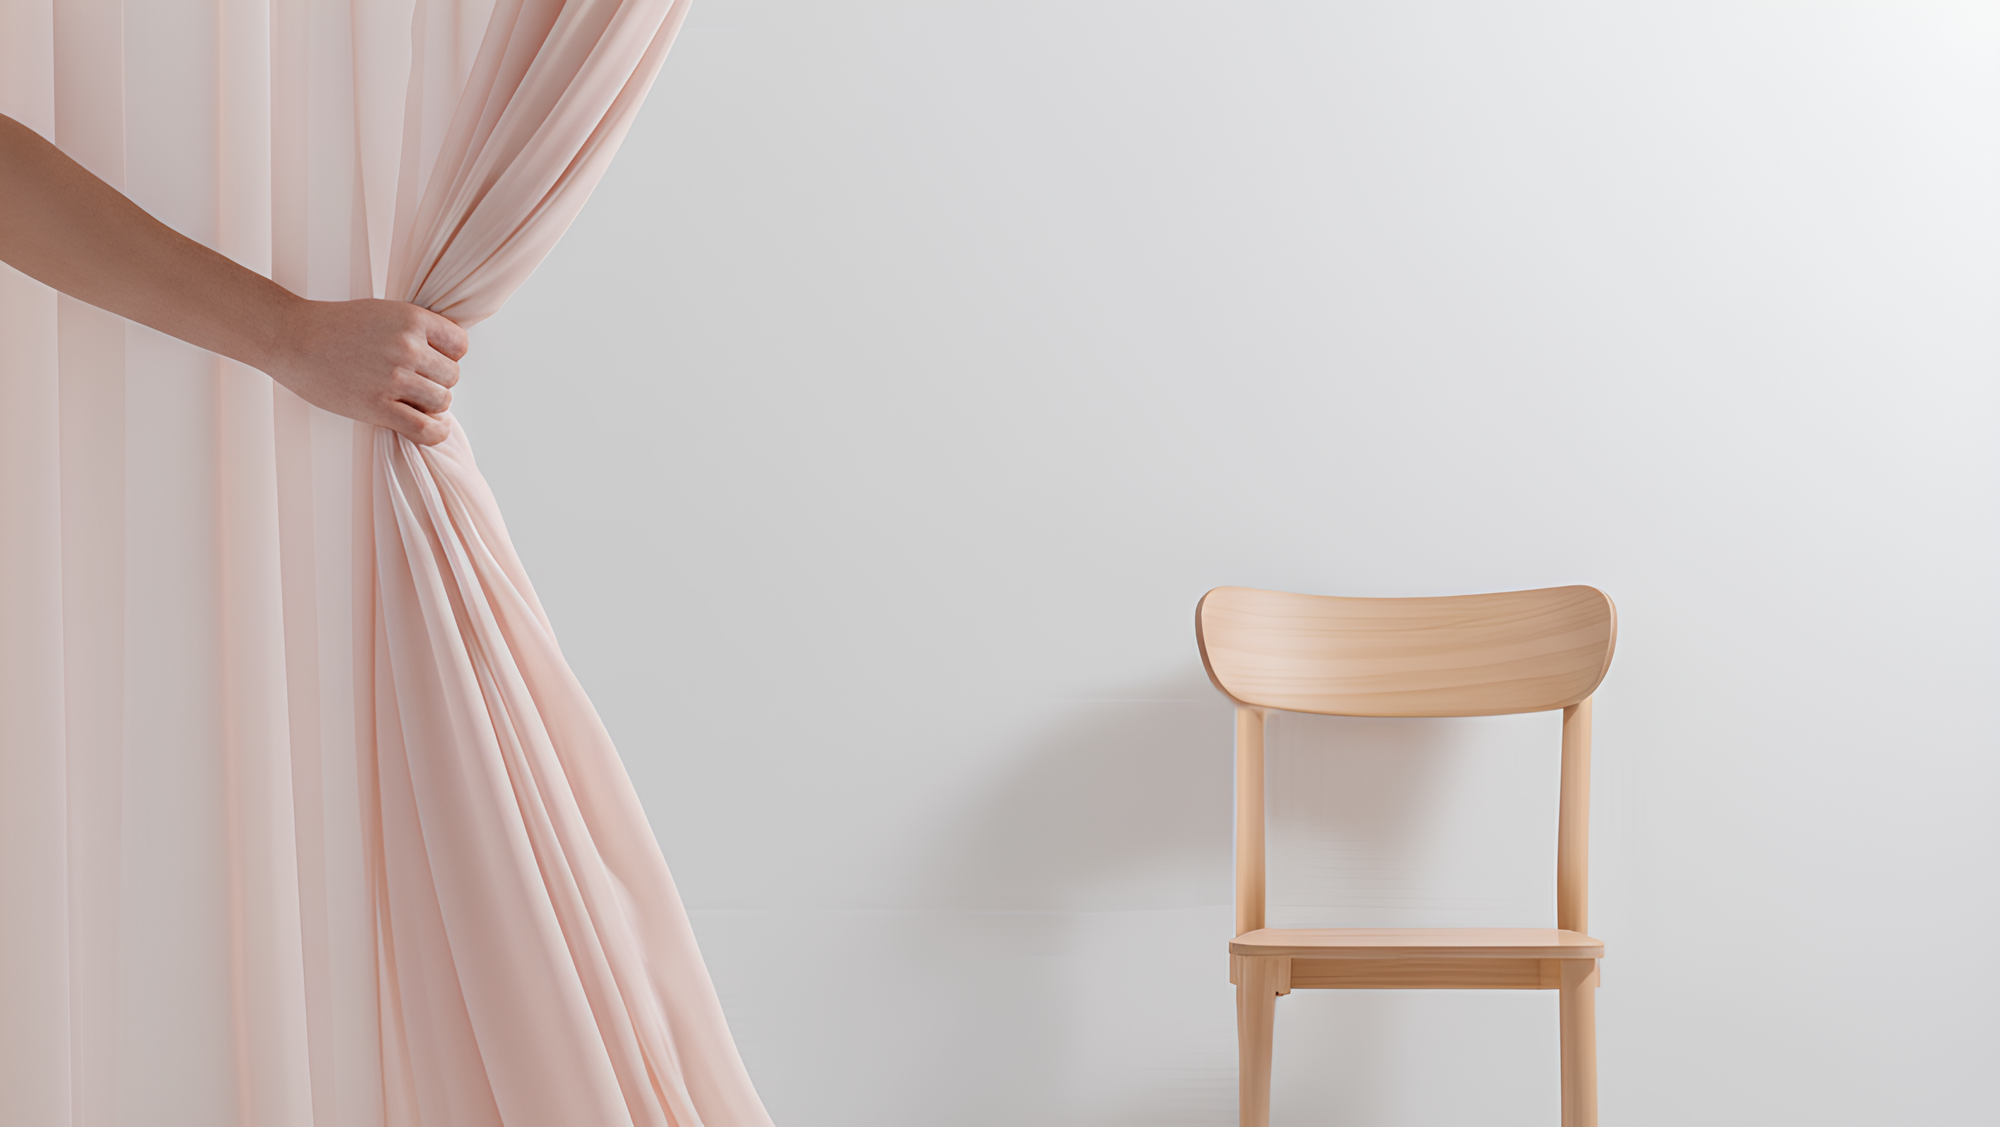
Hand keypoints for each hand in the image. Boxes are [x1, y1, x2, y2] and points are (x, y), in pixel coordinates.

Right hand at [264, 298, 468, 444]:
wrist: (292, 339)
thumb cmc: (336, 326)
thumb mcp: (384, 312)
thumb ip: (415, 330)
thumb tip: (446, 357)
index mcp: (412, 319)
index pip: (460, 345)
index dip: (449, 355)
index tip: (431, 360)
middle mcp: (407, 346)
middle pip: (452, 376)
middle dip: (436, 381)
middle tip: (413, 382)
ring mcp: (393, 378)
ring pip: (442, 401)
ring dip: (430, 404)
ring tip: (408, 398)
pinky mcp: (377, 406)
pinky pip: (425, 429)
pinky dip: (436, 432)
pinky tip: (434, 428)